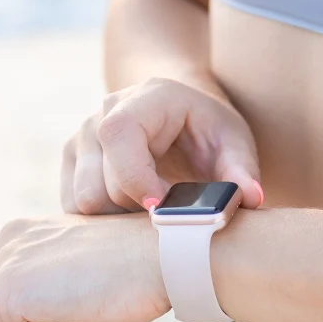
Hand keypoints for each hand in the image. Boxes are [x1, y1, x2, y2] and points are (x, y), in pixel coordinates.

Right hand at [62, 77, 265, 214]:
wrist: (177, 114)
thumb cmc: (207, 130)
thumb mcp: (234, 142)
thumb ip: (241, 170)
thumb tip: (250, 198)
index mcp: (144, 99)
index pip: (118, 136)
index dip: (136, 179)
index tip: (163, 208)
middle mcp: (104, 113)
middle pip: (98, 182)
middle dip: (133, 208)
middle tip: (167, 212)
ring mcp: (82, 137)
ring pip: (83, 201)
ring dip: (116, 218)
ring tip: (150, 212)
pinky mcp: (72, 163)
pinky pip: (74, 208)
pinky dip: (102, 222)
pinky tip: (131, 213)